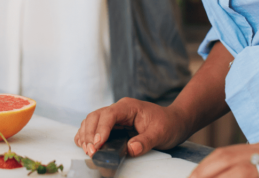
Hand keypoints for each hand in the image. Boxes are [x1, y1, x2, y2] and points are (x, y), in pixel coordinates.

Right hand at [74, 98, 191, 157]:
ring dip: (86, 135)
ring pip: (91, 121)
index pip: (109, 115)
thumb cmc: (168, 125)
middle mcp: (118, 109)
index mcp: (128, 107)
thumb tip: (131, 149)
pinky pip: (94, 127)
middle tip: (91, 152)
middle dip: (90, 134)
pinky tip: (85, 145)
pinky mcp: (112, 125)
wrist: (173, 122)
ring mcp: (114, 116)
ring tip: (88, 151)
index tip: (98, 144)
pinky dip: (87, 135)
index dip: (101, 129)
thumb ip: (145, 141)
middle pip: (95, 116)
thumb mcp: (160, 134)